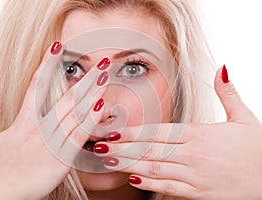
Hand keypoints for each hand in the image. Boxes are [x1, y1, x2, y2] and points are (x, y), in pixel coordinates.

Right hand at [0, 42, 105, 199]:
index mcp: (22, 122)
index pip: (37, 85)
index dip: (48, 63)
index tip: (58, 46)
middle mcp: (38, 129)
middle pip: (65, 97)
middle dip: (85, 78)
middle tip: (101, 61)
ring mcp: (49, 144)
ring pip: (74, 114)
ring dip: (91, 94)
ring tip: (105, 77)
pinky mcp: (58, 162)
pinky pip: (78, 138)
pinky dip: (90, 122)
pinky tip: (101, 108)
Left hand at [95, 67, 261, 199]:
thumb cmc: (256, 150)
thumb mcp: (244, 117)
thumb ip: (227, 93)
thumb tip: (221, 69)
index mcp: (199, 134)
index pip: (158, 131)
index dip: (133, 131)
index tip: (113, 130)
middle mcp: (193, 154)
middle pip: (150, 149)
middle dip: (122, 147)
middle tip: (99, 144)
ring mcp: (194, 175)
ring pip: (154, 168)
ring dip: (129, 164)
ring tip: (108, 159)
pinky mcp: (199, 193)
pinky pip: (169, 187)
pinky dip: (150, 183)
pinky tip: (133, 178)